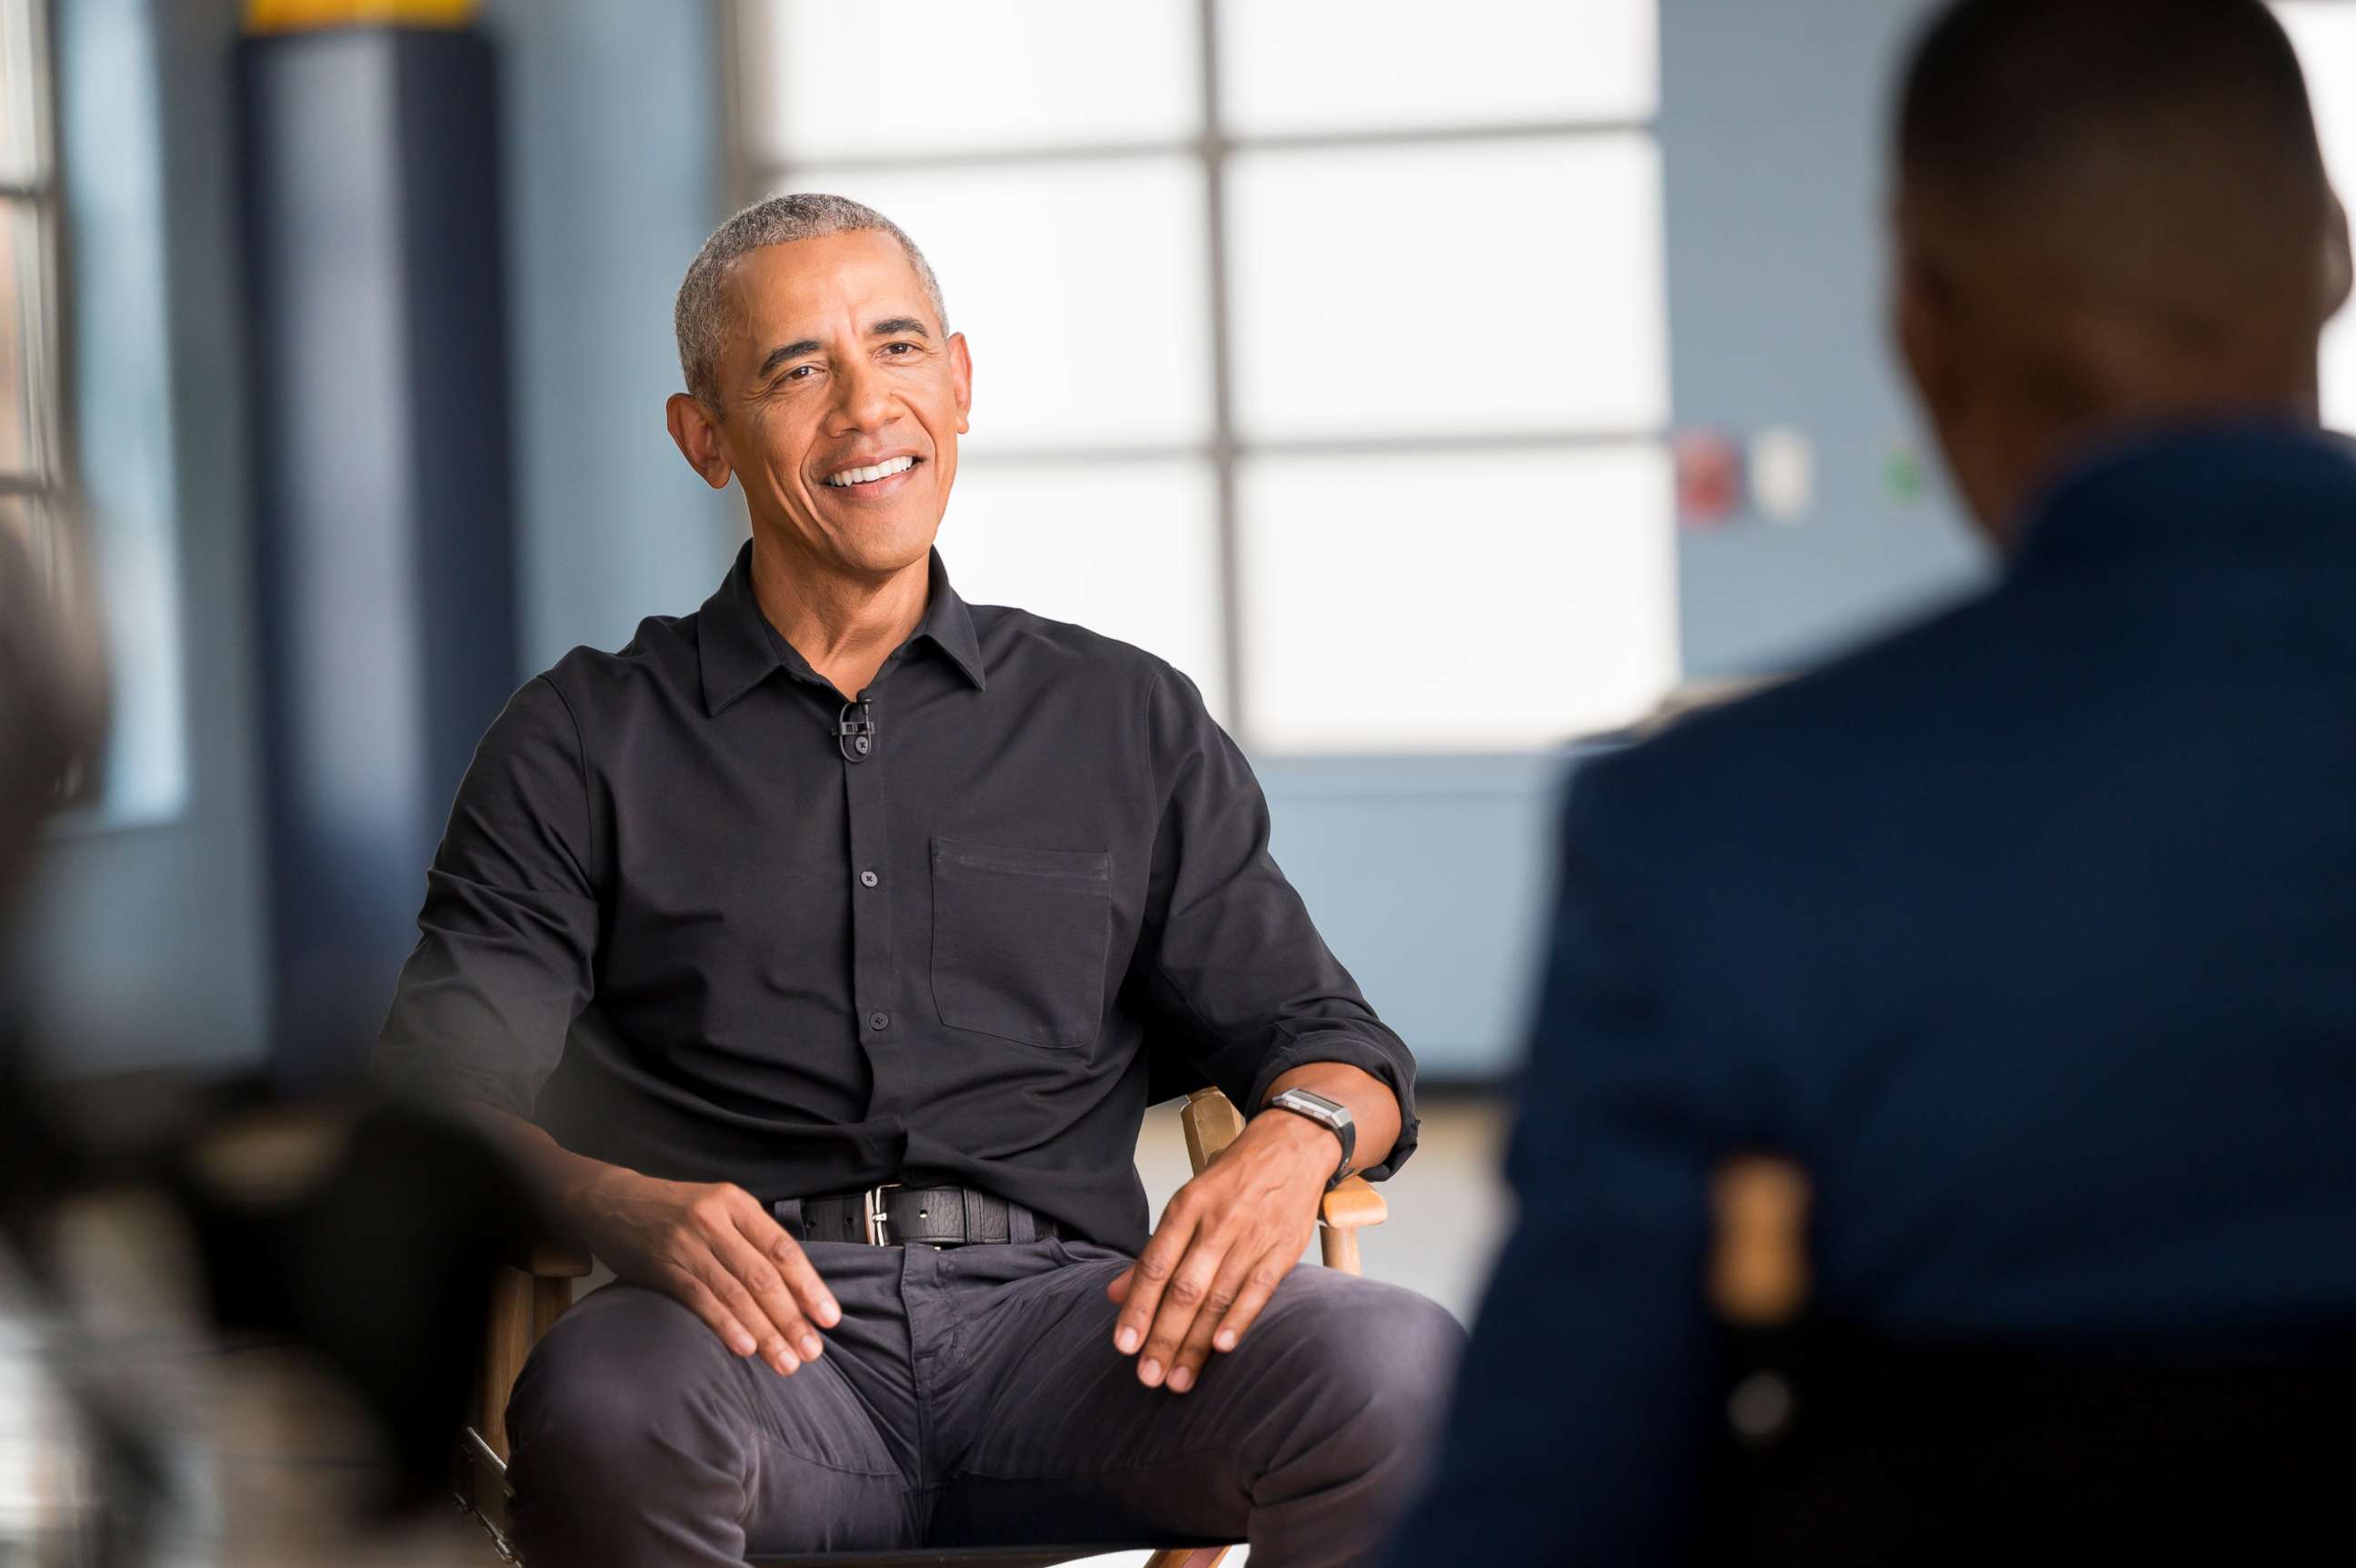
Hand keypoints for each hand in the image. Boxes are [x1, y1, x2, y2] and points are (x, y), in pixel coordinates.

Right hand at [562, 1166, 841, 1375]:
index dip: (809, 1285)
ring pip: (736, 1293)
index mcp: (737, 1204)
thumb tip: (794, 1289)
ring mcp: (688, 1244)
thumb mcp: (718, 1208)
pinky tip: (745, 1349)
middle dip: (791, 1318)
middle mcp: (716, 1221)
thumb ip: (751, 1239)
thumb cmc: (675, 1210)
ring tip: (786, 1361)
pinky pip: (701, 1300)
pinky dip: (726, 1326)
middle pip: (763, 1276)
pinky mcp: (664, 1267)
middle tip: (812, 1351)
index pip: (783, 1249)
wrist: (611, 1201)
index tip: (830, 1317)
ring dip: (765, 1332)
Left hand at [1106, 1111, 1336, 1393]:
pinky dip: (1240, 1320)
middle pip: (1184, 1288)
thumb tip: (1115, 1294)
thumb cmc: (1235, 1178)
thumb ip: (1154, 1252)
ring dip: (1196, 1343)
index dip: (1138, 1308)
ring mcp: (1252, 1236)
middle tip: (1148, 1377)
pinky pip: (1259, 1290)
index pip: (1155, 1266)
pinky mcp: (1283, 1249)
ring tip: (1180, 1379)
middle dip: (1164, 1337)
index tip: (1124, 1346)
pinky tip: (1222, 1349)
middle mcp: (1217, 1222)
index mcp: (1186, 1207)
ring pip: (1218, 1297)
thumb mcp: (1188, 1202)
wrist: (1293, 1144)